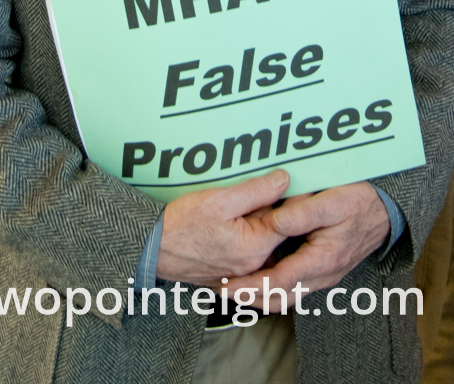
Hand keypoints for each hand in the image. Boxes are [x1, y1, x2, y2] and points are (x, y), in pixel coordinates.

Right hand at [156, 169, 289, 284]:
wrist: (152, 249)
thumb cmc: (181, 224)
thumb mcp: (219, 199)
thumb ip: (255, 190)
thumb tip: (284, 180)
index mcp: (255, 248)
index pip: (289, 221)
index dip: (295, 198)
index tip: (300, 183)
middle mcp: (253, 266)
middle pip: (278, 232)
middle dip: (279, 210)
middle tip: (278, 186)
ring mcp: (242, 273)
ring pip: (265, 242)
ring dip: (263, 222)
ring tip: (252, 202)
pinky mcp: (231, 273)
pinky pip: (251, 252)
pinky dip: (251, 235)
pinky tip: (239, 220)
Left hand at [225, 182, 389, 309]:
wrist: (384, 212)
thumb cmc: (358, 204)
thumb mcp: (331, 202)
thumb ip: (301, 213)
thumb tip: (273, 223)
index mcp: (321, 261)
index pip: (278, 282)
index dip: (250, 285)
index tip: (227, 284)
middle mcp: (321, 276)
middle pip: (279, 297)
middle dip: (248, 298)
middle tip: (220, 291)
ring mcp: (322, 276)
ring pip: (285, 296)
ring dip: (258, 296)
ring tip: (233, 289)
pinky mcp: (321, 271)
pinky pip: (293, 287)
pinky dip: (272, 288)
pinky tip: (258, 279)